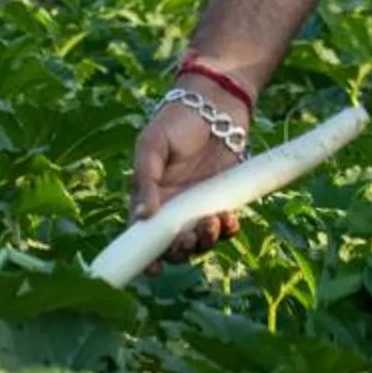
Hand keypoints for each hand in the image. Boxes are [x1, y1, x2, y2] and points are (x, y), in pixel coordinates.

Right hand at [129, 93, 250, 262]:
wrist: (217, 102)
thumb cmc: (176, 119)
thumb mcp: (152, 144)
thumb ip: (145, 180)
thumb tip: (142, 218)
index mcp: (148, 195)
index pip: (142, 234)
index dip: (146, 256)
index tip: (154, 270)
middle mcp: (172, 206)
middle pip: (172, 244)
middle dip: (181, 249)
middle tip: (190, 238)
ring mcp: (198, 204)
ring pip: (199, 239)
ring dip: (205, 241)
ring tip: (213, 223)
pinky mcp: (222, 199)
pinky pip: (223, 226)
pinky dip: (227, 229)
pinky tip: (230, 219)